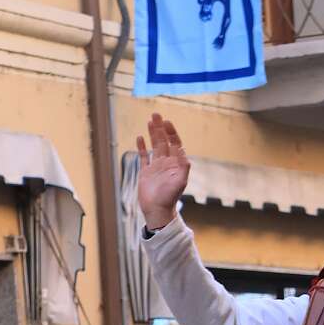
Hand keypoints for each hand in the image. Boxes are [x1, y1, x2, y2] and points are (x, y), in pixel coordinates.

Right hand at [136, 113, 190, 229]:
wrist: (157, 210)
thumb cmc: (170, 197)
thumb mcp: (180, 181)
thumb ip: (183, 166)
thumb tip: (183, 151)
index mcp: (176, 163)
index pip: (175, 143)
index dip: (171, 132)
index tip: (166, 121)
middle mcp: (166, 163)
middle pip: (163, 141)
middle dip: (160, 128)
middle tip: (156, 114)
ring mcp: (156, 167)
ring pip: (154, 146)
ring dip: (152, 134)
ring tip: (150, 121)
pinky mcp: (145, 172)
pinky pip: (143, 156)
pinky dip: (142, 147)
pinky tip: (140, 137)